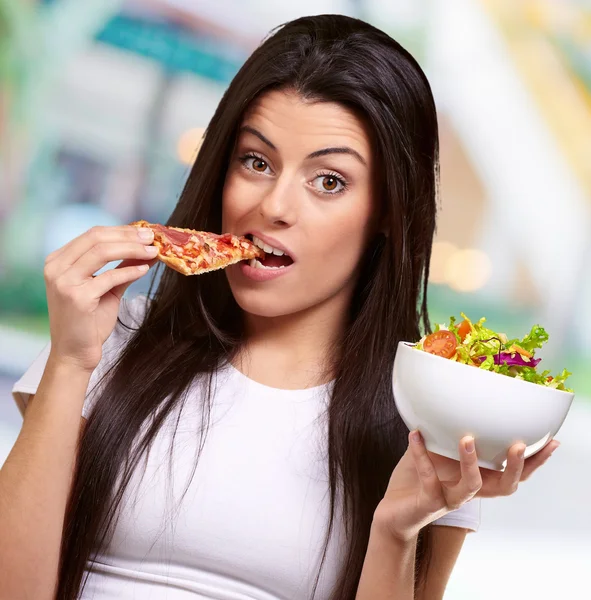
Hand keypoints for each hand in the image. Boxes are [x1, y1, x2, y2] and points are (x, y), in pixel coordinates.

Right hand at [44, 225, 157, 371]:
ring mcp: (64, 281)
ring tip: (153, 251)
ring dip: (132, 248)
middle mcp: (56, 267)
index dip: (122, 230)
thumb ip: (123, 266)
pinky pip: (109, 277)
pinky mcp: (76, 297)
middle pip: (97, 238)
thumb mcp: (107, 287)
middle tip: (153, 237)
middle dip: (129, 235)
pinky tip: (145, 270)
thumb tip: (148, 248)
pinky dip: (130, 271)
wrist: (75, 353)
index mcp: (59, 260)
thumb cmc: (89, 320)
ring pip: (102, 252)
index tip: (146, 231)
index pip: (93, 234)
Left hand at [374, 430, 558, 541]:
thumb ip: (446, 432)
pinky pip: (429, 477)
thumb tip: (453, 398)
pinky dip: (420, 453)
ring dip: (471, 461)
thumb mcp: (436, 452)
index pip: (513, 474)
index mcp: (477, 480)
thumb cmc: (417, 480)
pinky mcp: (429, 501)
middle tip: (519, 444)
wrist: (393, 511)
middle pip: (505, 486)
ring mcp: (450, 498)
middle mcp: (469, 491)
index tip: (550, 442)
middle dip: (514, 466)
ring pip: (471, 485)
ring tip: (467, 438)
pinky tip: (414, 435)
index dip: (533, 462)